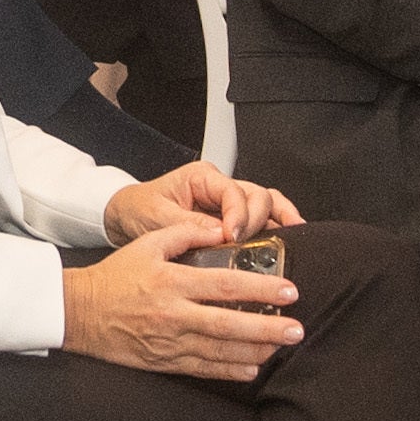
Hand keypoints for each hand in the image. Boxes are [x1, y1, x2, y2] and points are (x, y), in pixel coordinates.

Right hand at [56, 209, 301, 380]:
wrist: (80, 312)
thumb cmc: (115, 277)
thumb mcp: (147, 243)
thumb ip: (185, 233)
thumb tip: (221, 229)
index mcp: (172, 282)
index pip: (224, 286)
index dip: (260, 290)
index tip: (288, 291)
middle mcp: (174, 315)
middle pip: (229, 324)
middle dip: (267, 328)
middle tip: (296, 328)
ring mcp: (170, 342)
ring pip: (220, 351)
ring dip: (255, 350)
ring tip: (282, 346)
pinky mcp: (165, 361)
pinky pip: (203, 369)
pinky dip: (229, 370)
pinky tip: (252, 367)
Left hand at [104, 161, 296, 244]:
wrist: (124, 217)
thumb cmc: (137, 210)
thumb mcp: (156, 218)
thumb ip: (188, 225)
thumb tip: (218, 234)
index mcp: (201, 177)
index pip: (233, 192)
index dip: (238, 215)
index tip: (232, 237)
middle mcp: (218, 186)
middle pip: (256, 194)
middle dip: (259, 219)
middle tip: (252, 243)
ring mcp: (226, 202)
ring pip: (264, 203)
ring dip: (279, 217)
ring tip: (295, 233)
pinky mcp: (228, 219)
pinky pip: (258, 218)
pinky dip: (274, 225)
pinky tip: (285, 237)